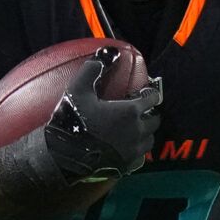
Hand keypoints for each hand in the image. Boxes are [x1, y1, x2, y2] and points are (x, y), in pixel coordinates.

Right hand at [43, 48, 162, 181]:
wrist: (64, 156)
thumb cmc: (73, 121)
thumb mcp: (78, 90)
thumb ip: (93, 69)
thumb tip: (105, 54)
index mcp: (130, 111)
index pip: (152, 99)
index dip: (150, 94)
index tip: (146, 93)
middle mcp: (137, 131)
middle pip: (154, 121)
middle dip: (150, 114)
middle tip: (142, 111)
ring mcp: (133, 151)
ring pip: (149, 140)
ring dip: (146, 133)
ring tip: (136, 129)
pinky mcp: (126, 166)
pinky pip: (140, 158)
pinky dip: (137, 151)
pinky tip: (128, 149)